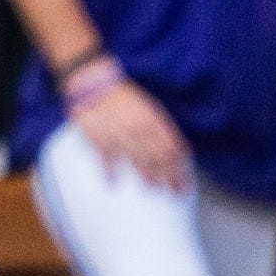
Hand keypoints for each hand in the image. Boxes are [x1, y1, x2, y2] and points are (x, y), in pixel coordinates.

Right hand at [72, 74, 190, 192]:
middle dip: (169, 177)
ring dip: (147, 175)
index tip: (185, 183)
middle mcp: (137, 129)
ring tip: (154, 188)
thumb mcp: (149, 107)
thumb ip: (163, 129)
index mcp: (152, 120)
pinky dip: (109, 171)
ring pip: (137, 159)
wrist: (90, 82)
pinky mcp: (97, 137)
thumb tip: (180, 151)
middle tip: (176, 193)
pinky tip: (113, 183)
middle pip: (158, 158)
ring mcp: (117, 134)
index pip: (171, 149)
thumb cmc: (123, 96)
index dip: (180, 168)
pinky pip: (106, 157)